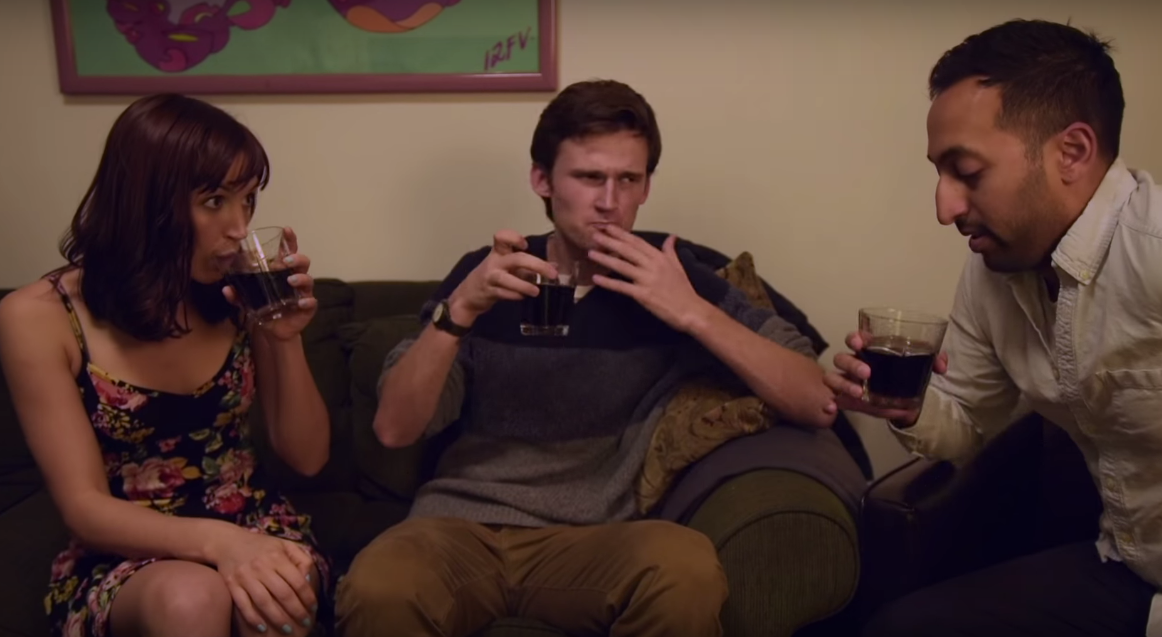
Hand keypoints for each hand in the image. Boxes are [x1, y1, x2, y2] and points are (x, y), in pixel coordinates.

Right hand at [211, 530, 317, 633]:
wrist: (228, 543)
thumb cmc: (262, 546)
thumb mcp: (284, 545)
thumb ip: (301, 558)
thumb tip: (309, 579)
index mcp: (277, 557)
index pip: (297, 581)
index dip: (307, 597)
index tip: (313, 608)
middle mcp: (262, 567)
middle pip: (283, 594)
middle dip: (296, 611)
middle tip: (305, 623)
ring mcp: (245, 577)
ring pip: (264, 602)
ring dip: (277, 618)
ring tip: (288, 629)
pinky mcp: (231, 585)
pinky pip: (243, 605)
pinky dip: (253, 618)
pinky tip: (262, 628)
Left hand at [224, 227, 317, 340]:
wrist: (273, 330)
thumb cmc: (264, 308)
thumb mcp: (248, 300)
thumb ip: (238, 294)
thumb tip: (226, 288)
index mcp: (282, 272)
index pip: (289, 252)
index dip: (289, 240)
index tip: (287, 230)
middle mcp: (295, 279)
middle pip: (303, 263)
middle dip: (297, 259)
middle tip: (286, 261)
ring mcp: (302, 293)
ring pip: (309, 280)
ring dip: (301, 278)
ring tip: (290, 280)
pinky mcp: (306, 309)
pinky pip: (311, 303)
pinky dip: (307, 302)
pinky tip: (301, 303)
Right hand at [447, 230, 557, 324]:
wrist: (468, 295)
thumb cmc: (493, 278)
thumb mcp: (509, 268)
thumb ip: (529, 267)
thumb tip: (555, 267)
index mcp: (499, 252)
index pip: (502, 237)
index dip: (514, 237)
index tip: (525, 245)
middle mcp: (494, 262)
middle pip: (516, 259)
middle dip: (536, 264)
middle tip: (552, 274)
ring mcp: (490, 277)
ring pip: (507, 278)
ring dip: (524, 284)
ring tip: (536, 291)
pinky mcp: (488, 291)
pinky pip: (503, 293)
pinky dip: (514, 295)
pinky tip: (522, 297)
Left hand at [588, 226, 709, 332]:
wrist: (690, 310)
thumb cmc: (684, 289)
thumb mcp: (678, 266)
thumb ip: (670, 251)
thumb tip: (672, 237)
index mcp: (659, 257)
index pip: (637, 242)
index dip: (622, 234)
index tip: (609, 227)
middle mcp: (652, 265)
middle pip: (627, 250)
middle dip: (610, 241)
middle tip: (594, 234)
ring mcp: (646, 279)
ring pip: (622, 266)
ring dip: (605, 258)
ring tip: (591, 253)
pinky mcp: (642, 294)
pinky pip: (622, 286)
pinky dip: (608, 283)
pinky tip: (596, 278)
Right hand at [824, 331, 948, 425]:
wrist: (903, 400)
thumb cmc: (904, 374)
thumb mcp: (919, 366)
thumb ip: (932, 360)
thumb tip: (941, 365)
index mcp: (869, 350)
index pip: (855, 338)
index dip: (855, 338)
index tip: (860, 342)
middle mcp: (854, 363)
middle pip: (842, 358)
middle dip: (852, 363)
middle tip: (868, 373)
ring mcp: (847, 381)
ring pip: (833, 377)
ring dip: (843, 384)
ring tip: (859, 393)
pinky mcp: (845, 399)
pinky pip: (832, 399)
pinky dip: (829, 402)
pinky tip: (832, 407)